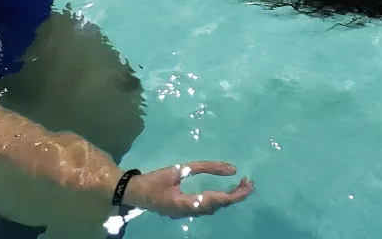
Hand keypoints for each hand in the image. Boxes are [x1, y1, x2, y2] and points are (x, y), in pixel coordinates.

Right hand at [121, 161, 254, 217]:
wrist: (132, 192)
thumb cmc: (154, 180)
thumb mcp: (178, 169)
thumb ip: (205, 167)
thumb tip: (231, 169)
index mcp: (187, 203)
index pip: (218, 200)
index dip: (235, 194)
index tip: (248, 184)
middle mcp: (189, 212)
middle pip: (218, 207)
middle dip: (236, 196)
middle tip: (249, 183)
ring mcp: (186, 214)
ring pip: (213, 209)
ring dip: (228, 199)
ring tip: (240, 186)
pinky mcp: (184, 212)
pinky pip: (206, 209)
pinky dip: (218, 201)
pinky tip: (223, 193)